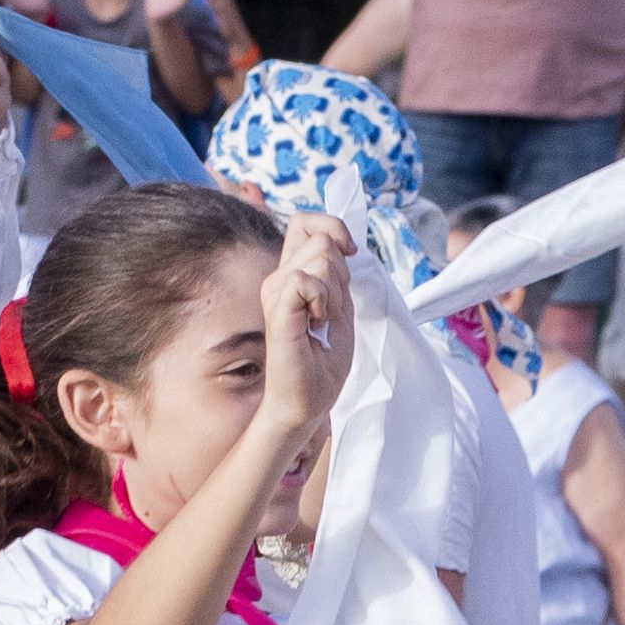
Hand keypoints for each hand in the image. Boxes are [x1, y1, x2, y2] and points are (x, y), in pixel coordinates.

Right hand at [251, 213, 353, 437]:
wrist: (307, 401)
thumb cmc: (322, 362)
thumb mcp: (339, 309)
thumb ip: (337, 275)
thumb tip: (344, 243)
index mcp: (292, 274)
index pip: (306, 223)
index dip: (333, 228)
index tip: (349, 254)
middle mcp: (278, 277)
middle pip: (321, 238)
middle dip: (341, 272)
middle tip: (330, 310)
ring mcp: (275, 291)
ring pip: (321, 256)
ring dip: (334, 292)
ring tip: (321, 322)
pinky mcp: (278, 308)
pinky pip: (307, 279)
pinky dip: (324, 301)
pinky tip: (316, 324)